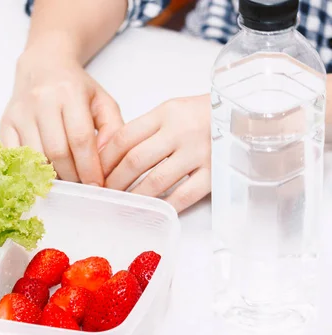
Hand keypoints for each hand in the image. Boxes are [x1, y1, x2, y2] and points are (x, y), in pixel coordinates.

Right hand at [0, 48, 123, 185]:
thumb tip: (106, 163)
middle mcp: (41, 101)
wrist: (42, 66)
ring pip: (35, 157)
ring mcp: (20, 112)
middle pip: (57, 151)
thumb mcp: (103, 102)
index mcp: (69, 92)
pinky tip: (42, 175)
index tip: (96, 185)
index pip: (80, 139)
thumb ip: (114, 130)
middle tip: (82, 185)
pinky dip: (29, 170)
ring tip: (65, 180)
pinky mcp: (5, 122)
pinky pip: (15, 156)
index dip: (89, 167)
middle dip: (72, 176)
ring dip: (52, 176)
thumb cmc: (76, 88)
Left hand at [99, 94, 210, 212]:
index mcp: (166, 113)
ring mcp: (199, 153)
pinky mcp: (216, 173)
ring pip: (155, 181)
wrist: (253, 112)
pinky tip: (153, 211)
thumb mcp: (173, 110)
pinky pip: (184, 196)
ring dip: (134, 196)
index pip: (124, 137)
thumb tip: (109, 153)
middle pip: (135, 161)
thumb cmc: (205, 114)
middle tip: (104, 193)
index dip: (104, 159)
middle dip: (114, 181)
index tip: (94, 172)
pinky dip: (165, 206)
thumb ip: (145, 128)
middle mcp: (181, 132)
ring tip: (122, 203)